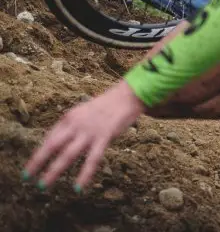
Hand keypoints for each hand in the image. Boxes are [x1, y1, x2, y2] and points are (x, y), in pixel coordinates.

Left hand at [23, 81, 144, 190]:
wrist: (127, 96)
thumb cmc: (107, 105)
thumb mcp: (84, 112)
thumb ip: (73, 126)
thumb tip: (62, 141)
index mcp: (69, 117)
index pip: (49, 137)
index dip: (39, 152)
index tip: (32, 165)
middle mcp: (76, 124)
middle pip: (52, 145)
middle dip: (38, 162)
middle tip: (27, 177)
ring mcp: (89, 132)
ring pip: (67, 155)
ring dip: (54, 171)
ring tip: (43, 185)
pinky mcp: (104, 137)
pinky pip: (92, 159)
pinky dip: (84, 174)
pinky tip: (78, 187)